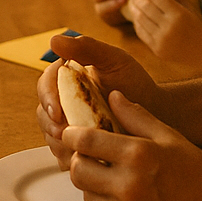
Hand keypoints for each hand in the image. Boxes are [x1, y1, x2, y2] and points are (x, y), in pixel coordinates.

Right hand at [35, 34, 160, 168]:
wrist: (157, 115)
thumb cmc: (136, 83)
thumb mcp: (115, 60)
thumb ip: (86, 47)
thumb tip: (54, 40)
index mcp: (69, 77)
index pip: (46, 85)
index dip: (47, 99)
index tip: (57, 112)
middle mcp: (65, 100)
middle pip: (44, 113)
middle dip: (52, 126)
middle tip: (66, 136)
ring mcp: (70, 123)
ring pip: (51, 136)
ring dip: (61, 145)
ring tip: (80, 150)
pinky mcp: (77, 145)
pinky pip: (63, 155)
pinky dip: (71, 159)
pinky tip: (86, 161)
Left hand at [64, 91, 201, 200]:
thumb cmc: (196, 172)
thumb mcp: (169, 136)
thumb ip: (136, 116)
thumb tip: (113, 95)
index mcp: (137, 156)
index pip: (86, 141)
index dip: (72, 134)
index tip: (72, 132)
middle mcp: (128, 187)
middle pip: (77, 171)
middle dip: (78, 160)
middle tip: (89, 155)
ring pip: (87, 196)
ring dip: (91, 184)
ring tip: (109, 175)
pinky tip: (123, 195)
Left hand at [126, 0, 201, 72]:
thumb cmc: (196, 27)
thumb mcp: (188, 8)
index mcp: (179, 14)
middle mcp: (169, 27)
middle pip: (146, 7)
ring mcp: (162, 40)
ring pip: (141, 20)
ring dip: (134, 9)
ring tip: (131, 2)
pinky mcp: (157, 50)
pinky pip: (142, 33)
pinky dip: (137, 23)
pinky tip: (136, 16)